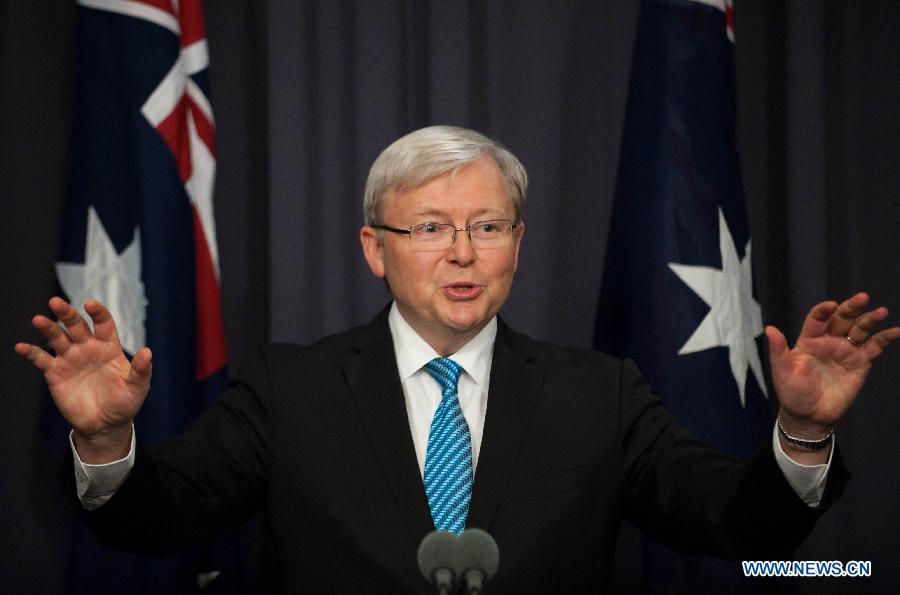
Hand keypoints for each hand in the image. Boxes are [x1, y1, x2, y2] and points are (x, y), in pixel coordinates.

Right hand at [15, 297, 151, 461]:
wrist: (105, 424)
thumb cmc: (125, 402)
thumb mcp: (138, 387)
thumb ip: (141, 370)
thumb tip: (148, 352)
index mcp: (109, 347)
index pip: (103, 324)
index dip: (98, 313)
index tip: (90, 305)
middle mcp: (88, 348)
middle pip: (76, 325)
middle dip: (67, 313)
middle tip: (56, 302)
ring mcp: (70, 359)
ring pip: (57, 338)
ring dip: (48, 328)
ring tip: (38, 320)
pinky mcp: (55, 373)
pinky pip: (41, 359)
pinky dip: (31, 353)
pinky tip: (21, 347)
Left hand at [766, 293, 898, 441]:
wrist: (809, 416)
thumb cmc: (791, 392)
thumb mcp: (782, 371)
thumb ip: (778, 350)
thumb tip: (769, 328)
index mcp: (809, 339)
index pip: (817, 319)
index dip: (824, 311)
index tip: (831, 306)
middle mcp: (828, 341)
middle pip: (842, 319)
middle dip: (851, 308)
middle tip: (862, 297)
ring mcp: (846, 351)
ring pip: (860, 330)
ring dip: (870, 320)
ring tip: (881, 312)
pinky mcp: (860, 363)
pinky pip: (874, 347)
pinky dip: (885, 338)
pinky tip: (896, 332)